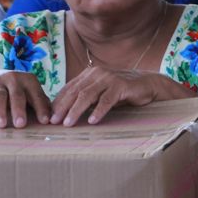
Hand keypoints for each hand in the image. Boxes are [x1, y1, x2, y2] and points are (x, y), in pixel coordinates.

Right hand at [0, 71, 51, 128]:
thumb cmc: (17, 90)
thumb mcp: (30, 92)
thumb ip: (41, 103)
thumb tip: (55, 119)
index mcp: (28, 80)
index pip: (36, 95)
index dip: (41, 108)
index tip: (45, 122)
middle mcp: (13, 79)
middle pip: (17, 95)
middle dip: (19, 110)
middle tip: (21, 124)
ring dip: (0, 111)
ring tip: (1, 125)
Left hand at [48, 68, 191, 125]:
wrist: (148, 84)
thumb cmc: (122, 92)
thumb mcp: (100, 93)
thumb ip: (85, 98)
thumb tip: (64, 112)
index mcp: (89, 74)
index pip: (68, 88)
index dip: (57, 103)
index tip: (49, 118)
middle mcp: (97, 73)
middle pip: (75, 91)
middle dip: (62, 108)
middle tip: (54, 122)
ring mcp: (109, 78)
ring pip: (87, 95)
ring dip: (76, 110)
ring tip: (68, 123)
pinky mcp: (121, 85)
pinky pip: (106, 100)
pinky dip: (98, 111)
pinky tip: (92, 121)